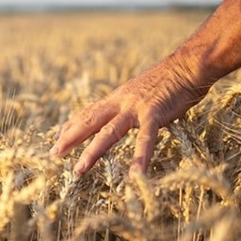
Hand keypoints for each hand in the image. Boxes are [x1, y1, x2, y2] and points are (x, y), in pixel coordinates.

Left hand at [50, 55, 208, 175]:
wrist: (187, 66)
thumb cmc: (168, 80)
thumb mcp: (139, 91)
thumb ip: (127, 104)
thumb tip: (119, 114)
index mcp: (117, 97)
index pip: (89, 112)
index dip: (72, 125)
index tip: (58, 138)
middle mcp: (120, 102)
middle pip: (89, 121)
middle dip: (70, 138)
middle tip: (53, 154)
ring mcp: (136, 108)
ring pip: (109, 132)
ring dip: (92, 152)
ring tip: (79, 170)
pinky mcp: (154, 114)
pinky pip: (146, 138)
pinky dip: (141, 157)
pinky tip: (136, 174)